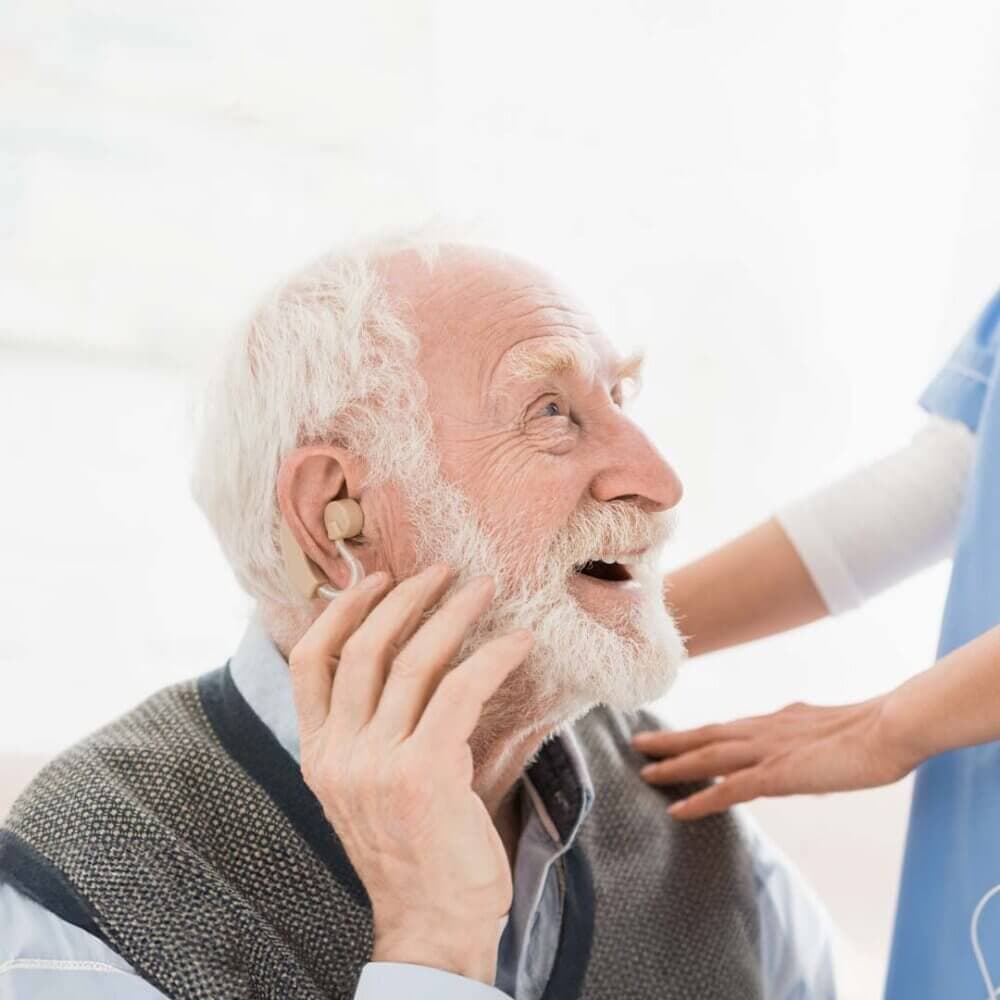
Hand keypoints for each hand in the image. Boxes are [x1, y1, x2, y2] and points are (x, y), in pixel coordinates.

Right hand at [288, 564, 533, 983]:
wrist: (433, 925)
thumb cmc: (413, 853)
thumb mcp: (370, 789)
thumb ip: (374, 731)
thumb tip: (412, 663)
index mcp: (318, 755)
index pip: (309, 662)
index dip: (339, 611)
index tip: (373, 579)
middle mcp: (338, 755)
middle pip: (363, 649)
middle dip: (404, 599)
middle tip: (439, 571)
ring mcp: (377, 764)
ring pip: (412, 662)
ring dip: (452, 615)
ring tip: (482, 589)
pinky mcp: (424, 772)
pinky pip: (461, 690)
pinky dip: (493, 658)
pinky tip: (518, 642)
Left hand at [632, 696, 919, 819]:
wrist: (889, 727)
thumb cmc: (869, 730)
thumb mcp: (824, 729)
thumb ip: (802, 733)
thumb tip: (794, 736)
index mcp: (776, 721)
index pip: (726, 727)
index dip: (697, 734)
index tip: (672, 736)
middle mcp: (763, 730)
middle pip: (706, 734)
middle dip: (671, 741)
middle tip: (639, 743)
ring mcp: (767, 750)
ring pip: (707, 756)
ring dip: (674, 763)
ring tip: (644, 769)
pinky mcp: (777, 774)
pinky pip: (728, 789)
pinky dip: (699, 798)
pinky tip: (677, 809)